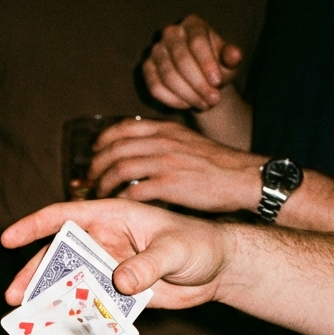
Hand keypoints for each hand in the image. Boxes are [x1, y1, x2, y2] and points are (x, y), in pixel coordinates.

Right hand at [1, 198, 227, 310]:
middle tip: (14, 296)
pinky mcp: (118, 294)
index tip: (8, 238)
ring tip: (29, 318)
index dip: (34, 226)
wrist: (218, 270)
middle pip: (59, 256)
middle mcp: (104, 242)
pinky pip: (92, 305)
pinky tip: (62, 332)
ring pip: (71, 283)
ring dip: (51, 300)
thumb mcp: (175, 250)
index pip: (66, 217)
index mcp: (112, 218)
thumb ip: (148, 265)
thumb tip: (121, 282)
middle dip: (34, 274)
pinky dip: (77, 317)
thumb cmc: (199, 245)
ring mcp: (109, 269)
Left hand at [90, 119, 265, 209]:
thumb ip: (166, 143)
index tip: (95, 152)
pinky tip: (116, 206)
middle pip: (115, 149)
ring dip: (103, 183)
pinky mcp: (169, 185)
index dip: (103, 141)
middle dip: (96, 166)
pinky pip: (133, 190)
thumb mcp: (190, 142)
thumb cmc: (219, 165)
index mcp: (166, 129)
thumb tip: (145, 153)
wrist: (244, 177)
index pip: (123, 128)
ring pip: (119, 169)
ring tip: (98, 195)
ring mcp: (165, 162)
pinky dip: (120, 198)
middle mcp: (162, 141)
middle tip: (89, 179)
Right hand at [143, 13, 241, 111]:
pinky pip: (155, 87)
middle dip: (199, 84)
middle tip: (214, 100)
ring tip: (205, 105)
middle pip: (181, 60)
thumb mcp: (229, 63)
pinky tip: (187, 106)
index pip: (197, 42)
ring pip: (168, 75)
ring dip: (187, 94)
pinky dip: (172, 100)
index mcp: (193, 24)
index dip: (207, 63)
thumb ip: (231, 58)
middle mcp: (171, 33)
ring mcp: (156, 50)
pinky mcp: (147, 68)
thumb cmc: (217, 67)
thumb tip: (235, 55)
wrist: (202, 79)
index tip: (218, 82)